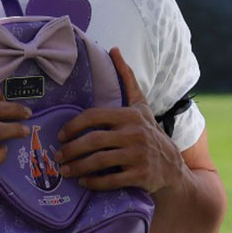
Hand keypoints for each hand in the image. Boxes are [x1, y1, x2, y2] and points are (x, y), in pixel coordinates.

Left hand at [56, 46, 187, 193]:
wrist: (173, 167)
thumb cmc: (150, 133)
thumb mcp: (141, 106)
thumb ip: (127, 79)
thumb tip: (114, 49)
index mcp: (130, 115)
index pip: (94, 116)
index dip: (73, 126)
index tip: (61, 136)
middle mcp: (135, 133)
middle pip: (93, 141)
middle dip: (71, 150)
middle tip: (58, 157)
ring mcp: (138, 155)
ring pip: (99, 161)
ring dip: (78, 167)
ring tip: (65, 171)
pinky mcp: (141, 175)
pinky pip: (111, 180)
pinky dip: (94, 182)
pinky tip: (84, 183)